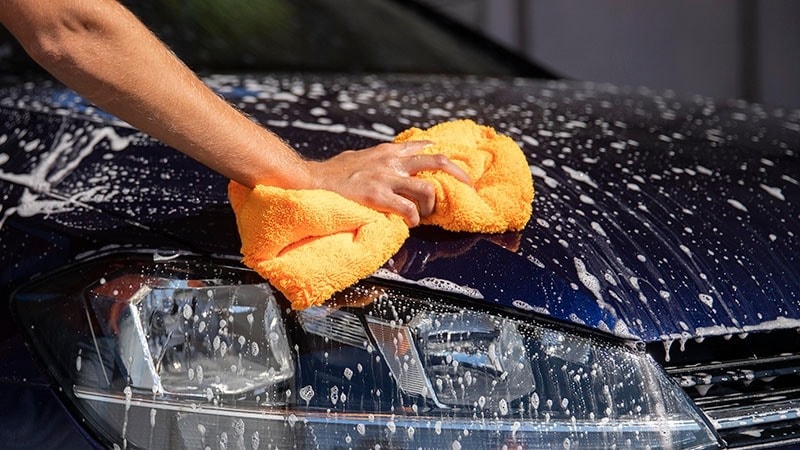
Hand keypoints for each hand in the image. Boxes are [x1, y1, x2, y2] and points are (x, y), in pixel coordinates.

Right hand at [309, 141, 471, 226]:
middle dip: (458, 175)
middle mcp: (391, 162)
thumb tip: (384, 161)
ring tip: (423, 216)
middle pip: (437, 163)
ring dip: (431, 207)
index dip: (442, 158)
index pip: (423, 148)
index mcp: (387, 152)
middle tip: (467, 188)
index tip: (454, 168)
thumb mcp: (358, 157)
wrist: (311, 180)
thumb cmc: (332, 174)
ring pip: (427, 190)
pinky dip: (414, 220)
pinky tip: (409, 225)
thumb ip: (376, 159)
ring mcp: (385, 179)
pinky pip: (408, 210)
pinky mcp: (377, 196)